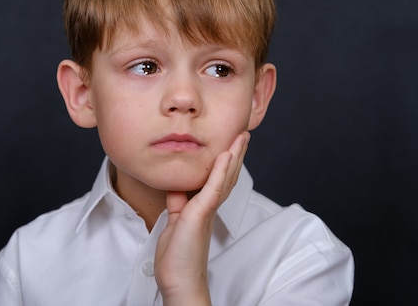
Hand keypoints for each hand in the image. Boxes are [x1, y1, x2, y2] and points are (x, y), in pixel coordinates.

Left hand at [154, 132, 249, 305]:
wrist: (180, 281)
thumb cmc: (177, 258)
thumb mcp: (174, 222)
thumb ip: (178, 203)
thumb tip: (177, 188)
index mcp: (203, 209)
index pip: (217, 180)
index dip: (225, 162)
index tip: (230, 146)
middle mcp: (209, 208)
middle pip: (226, 176)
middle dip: (234, 154)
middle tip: (243, 135)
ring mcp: (207, 210)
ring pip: (225, 178)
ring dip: (233, 156)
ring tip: (241, 137)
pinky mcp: (201, 213)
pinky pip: (213, 188)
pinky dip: (220, 170)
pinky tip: (226, 155)